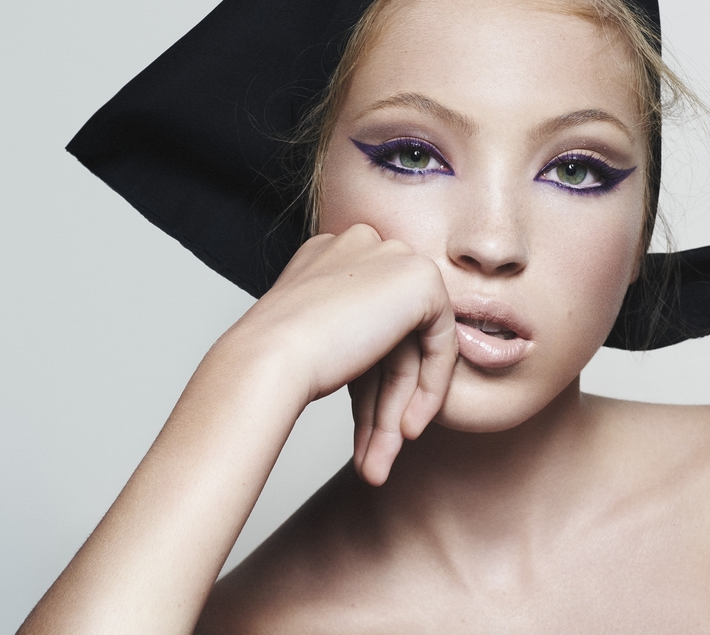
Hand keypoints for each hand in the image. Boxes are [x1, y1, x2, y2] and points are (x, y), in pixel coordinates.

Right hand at [239, 224, 457, 484]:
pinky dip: (430, 388)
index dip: (366, 382)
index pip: (364, 321)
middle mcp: (361, 245)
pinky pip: (441, 340)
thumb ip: (350, 336)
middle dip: (382, 403)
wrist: (268, 359)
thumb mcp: (315, 340)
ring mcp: (391, 255)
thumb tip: (382, 368)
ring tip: (377, 464)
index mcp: (330, 253)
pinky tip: (406, 430)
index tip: (359, 425)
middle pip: (389, 337)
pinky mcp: (420, 277)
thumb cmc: (274, 360)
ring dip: (394, 411)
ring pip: (409, 348)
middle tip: (371, 457)